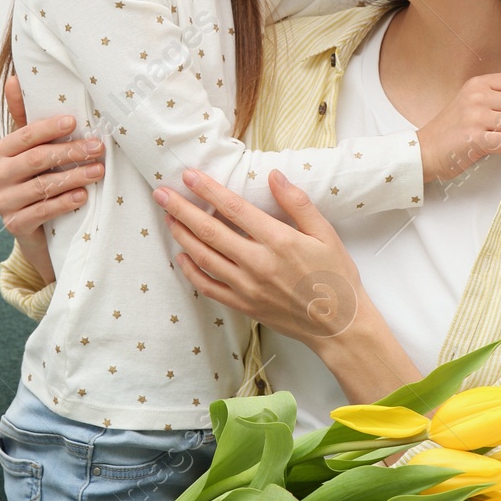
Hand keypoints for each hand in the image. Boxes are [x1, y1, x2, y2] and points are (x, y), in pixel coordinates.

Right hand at [0, 75, 104, 265]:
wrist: (37, 230)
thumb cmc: (39, 179)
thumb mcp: (34, 148)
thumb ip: (26, 117)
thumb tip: (15, 78)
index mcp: (1, 151)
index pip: (24, 135)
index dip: (49, 128)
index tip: (75, 122)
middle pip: (35, 159)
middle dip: (69, 152)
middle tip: (98, 147)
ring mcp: (3, 202)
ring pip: (41, 186)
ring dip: (73, 176)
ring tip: (98, 171)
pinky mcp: (13, 225)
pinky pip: (40, 212)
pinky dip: (64, 202)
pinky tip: (83, 196)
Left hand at [153, 167, 373, 349]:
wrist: (339, 325)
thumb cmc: (336, 276)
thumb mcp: (326, 234)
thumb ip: (298, 204)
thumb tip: (273, 176)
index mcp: (278, 241)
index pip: (234, 209)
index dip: (208, 190)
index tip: (189, 175)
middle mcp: (258, 263)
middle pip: (210, 231)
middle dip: (182, 209)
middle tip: (161, 193)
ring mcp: (247, 287)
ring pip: (204, 257)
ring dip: (182, 236)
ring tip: (168, 218)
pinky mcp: (244, 306)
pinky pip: (209, 287)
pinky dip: (192, 271)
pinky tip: (182, 256)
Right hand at [418, 73, 500, 182]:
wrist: (424, 150)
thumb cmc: (451, 128)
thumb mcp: (470, 100)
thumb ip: (497, 95)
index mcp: (478, 84)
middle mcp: (477, 96)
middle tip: (498, 127)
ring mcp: (476, 117)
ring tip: (490, 136)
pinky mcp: (475, 138)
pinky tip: (487, 146)